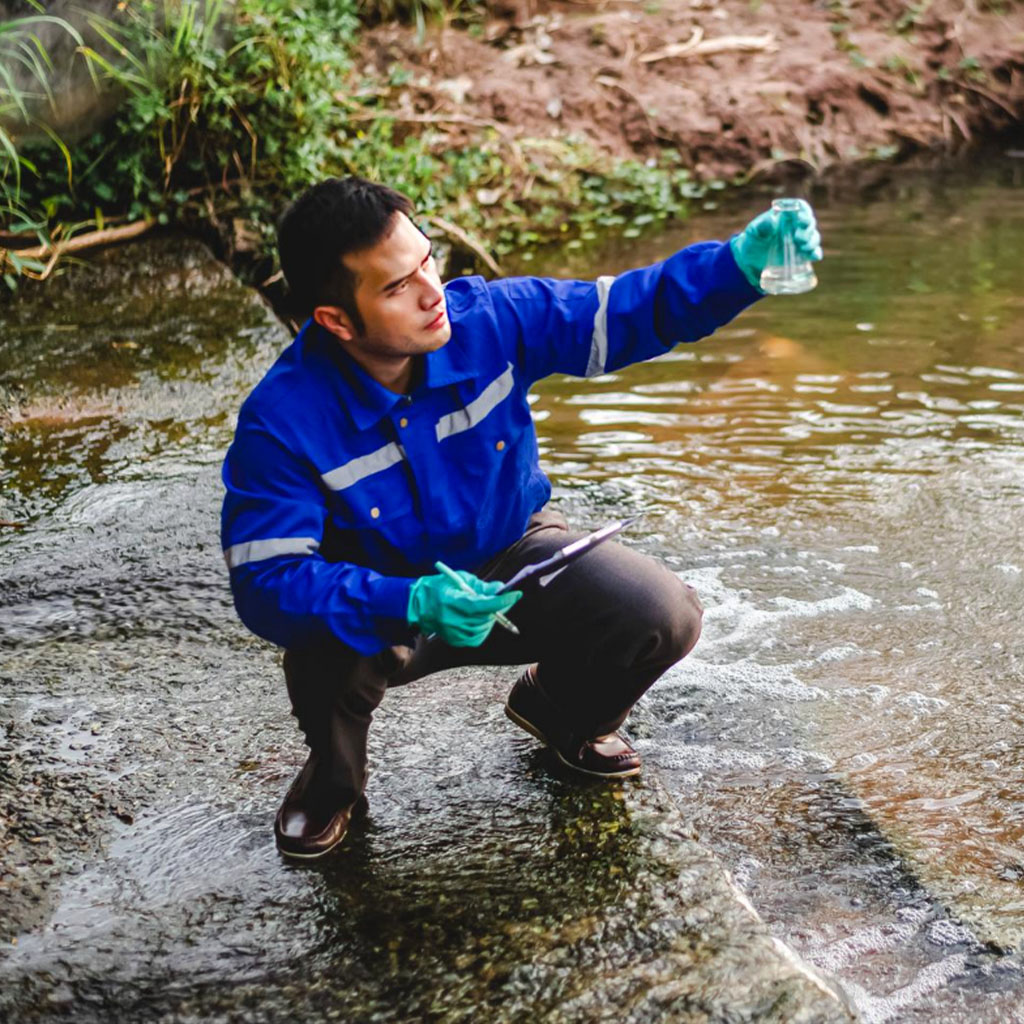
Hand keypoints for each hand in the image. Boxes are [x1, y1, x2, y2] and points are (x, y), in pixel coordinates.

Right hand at [407, 570, 522, 646]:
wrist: (417, 604)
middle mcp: (452, 620)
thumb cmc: (440, 587)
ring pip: (483, 628)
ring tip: (485, 608)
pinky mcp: (454, 640)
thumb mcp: (460, 579)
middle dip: (499, 608)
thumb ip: (481, 585)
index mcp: (452, 601)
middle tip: (505, 599)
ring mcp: (452, 632)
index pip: (482, 605)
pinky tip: (478, 619)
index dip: (501, 601)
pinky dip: (483, 628)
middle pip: (485, 617)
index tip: (516, 594)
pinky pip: (477, 637)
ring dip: (490, 618)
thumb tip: (500, 589)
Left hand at [730, 199, 822, 290]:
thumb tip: (773, 220)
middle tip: (797, 237)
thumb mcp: (753, 231)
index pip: (801, 208)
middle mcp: (796, 227)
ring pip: (813, 237)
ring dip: (812, 241)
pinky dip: (815, 254)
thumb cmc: (752, 240)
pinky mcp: (801, 255)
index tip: (800, 218)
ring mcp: (800, 241)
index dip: (804, 211)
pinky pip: (813, 253)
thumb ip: (762, 225)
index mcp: (787, 216)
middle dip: (807, 229)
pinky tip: (814, 256)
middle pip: (810, 223)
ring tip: (802, 247)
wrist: (749, 260)